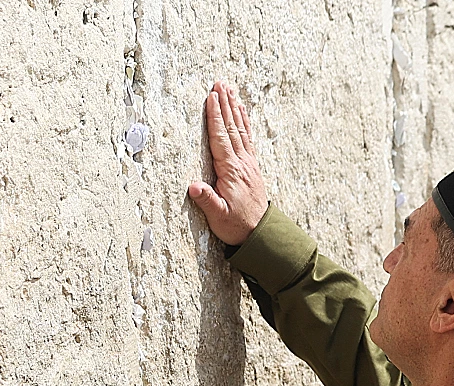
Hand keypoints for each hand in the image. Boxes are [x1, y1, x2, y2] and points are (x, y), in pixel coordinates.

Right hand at [189, 81, 267, 245]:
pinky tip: (242, 113)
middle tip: (220, 83)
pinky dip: (244, 123)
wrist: (259, 234)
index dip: (215, 117)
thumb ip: (207, 201)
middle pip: (232, 128)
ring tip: (230, 90)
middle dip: (225, 104)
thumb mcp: (218, 217)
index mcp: (231, 172)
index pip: (221, 138)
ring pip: (241, 130)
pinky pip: (247, 139)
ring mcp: (249, 164)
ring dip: (235, 109)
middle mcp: (242, 164)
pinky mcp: (252, 167)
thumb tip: (193, 187)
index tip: (211, 97)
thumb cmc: (236, 226)